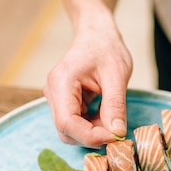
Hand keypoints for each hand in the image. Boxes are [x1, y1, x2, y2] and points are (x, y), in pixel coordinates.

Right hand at [44, 21, 131, 147]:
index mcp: (61, 82)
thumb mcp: (117, 75)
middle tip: (117, 131)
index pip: (67, 123)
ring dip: (93, 132)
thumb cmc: (106, 48)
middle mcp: (53, 92)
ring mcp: (56, 99)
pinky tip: (105, 114)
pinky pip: (75, 124)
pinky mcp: (63, 103)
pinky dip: (92, 126)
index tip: (115, 136)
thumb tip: (117, 133)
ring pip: (70, 130)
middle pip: (66, 131)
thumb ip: (115, 105)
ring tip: (113, 119)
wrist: (96, 34)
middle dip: (92, 137)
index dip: (90, 136)